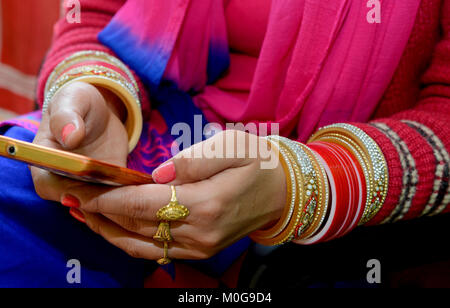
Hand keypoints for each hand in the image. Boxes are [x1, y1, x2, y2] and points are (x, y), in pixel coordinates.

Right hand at [31, 81, 128, 201]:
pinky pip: (118, 201)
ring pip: (99, 206)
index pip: (49, 186)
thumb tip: (70, 136)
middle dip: (99, 203)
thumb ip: (66, 116)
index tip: (87, 190)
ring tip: (140, 197)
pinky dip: (131, 200)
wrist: (100, 111)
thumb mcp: (72, 100)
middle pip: (77, 201)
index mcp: (44, 162)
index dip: (67, 191)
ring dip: (118, 206)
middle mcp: (62, 180)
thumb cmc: (79, 102)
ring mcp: (86, 187)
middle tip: (125, 195)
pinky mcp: (108, 188)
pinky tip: (148, 195)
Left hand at [57, 130, 286, 259]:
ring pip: (141, 245)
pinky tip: (113, 230)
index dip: (109, 198)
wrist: (282, 193)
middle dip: (100, 214)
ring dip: (108, 231)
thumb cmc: (258, 163)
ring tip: (83, 216)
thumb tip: (158, 173)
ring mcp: (200, 246)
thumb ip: (194, 159)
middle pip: (137, 225)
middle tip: (71, 199)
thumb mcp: (233, 146)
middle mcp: (200, 231)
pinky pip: (156, 252)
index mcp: (206, 202)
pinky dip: (129, 243)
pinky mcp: (201, 251)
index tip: (82, 190)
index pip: (144, 203)